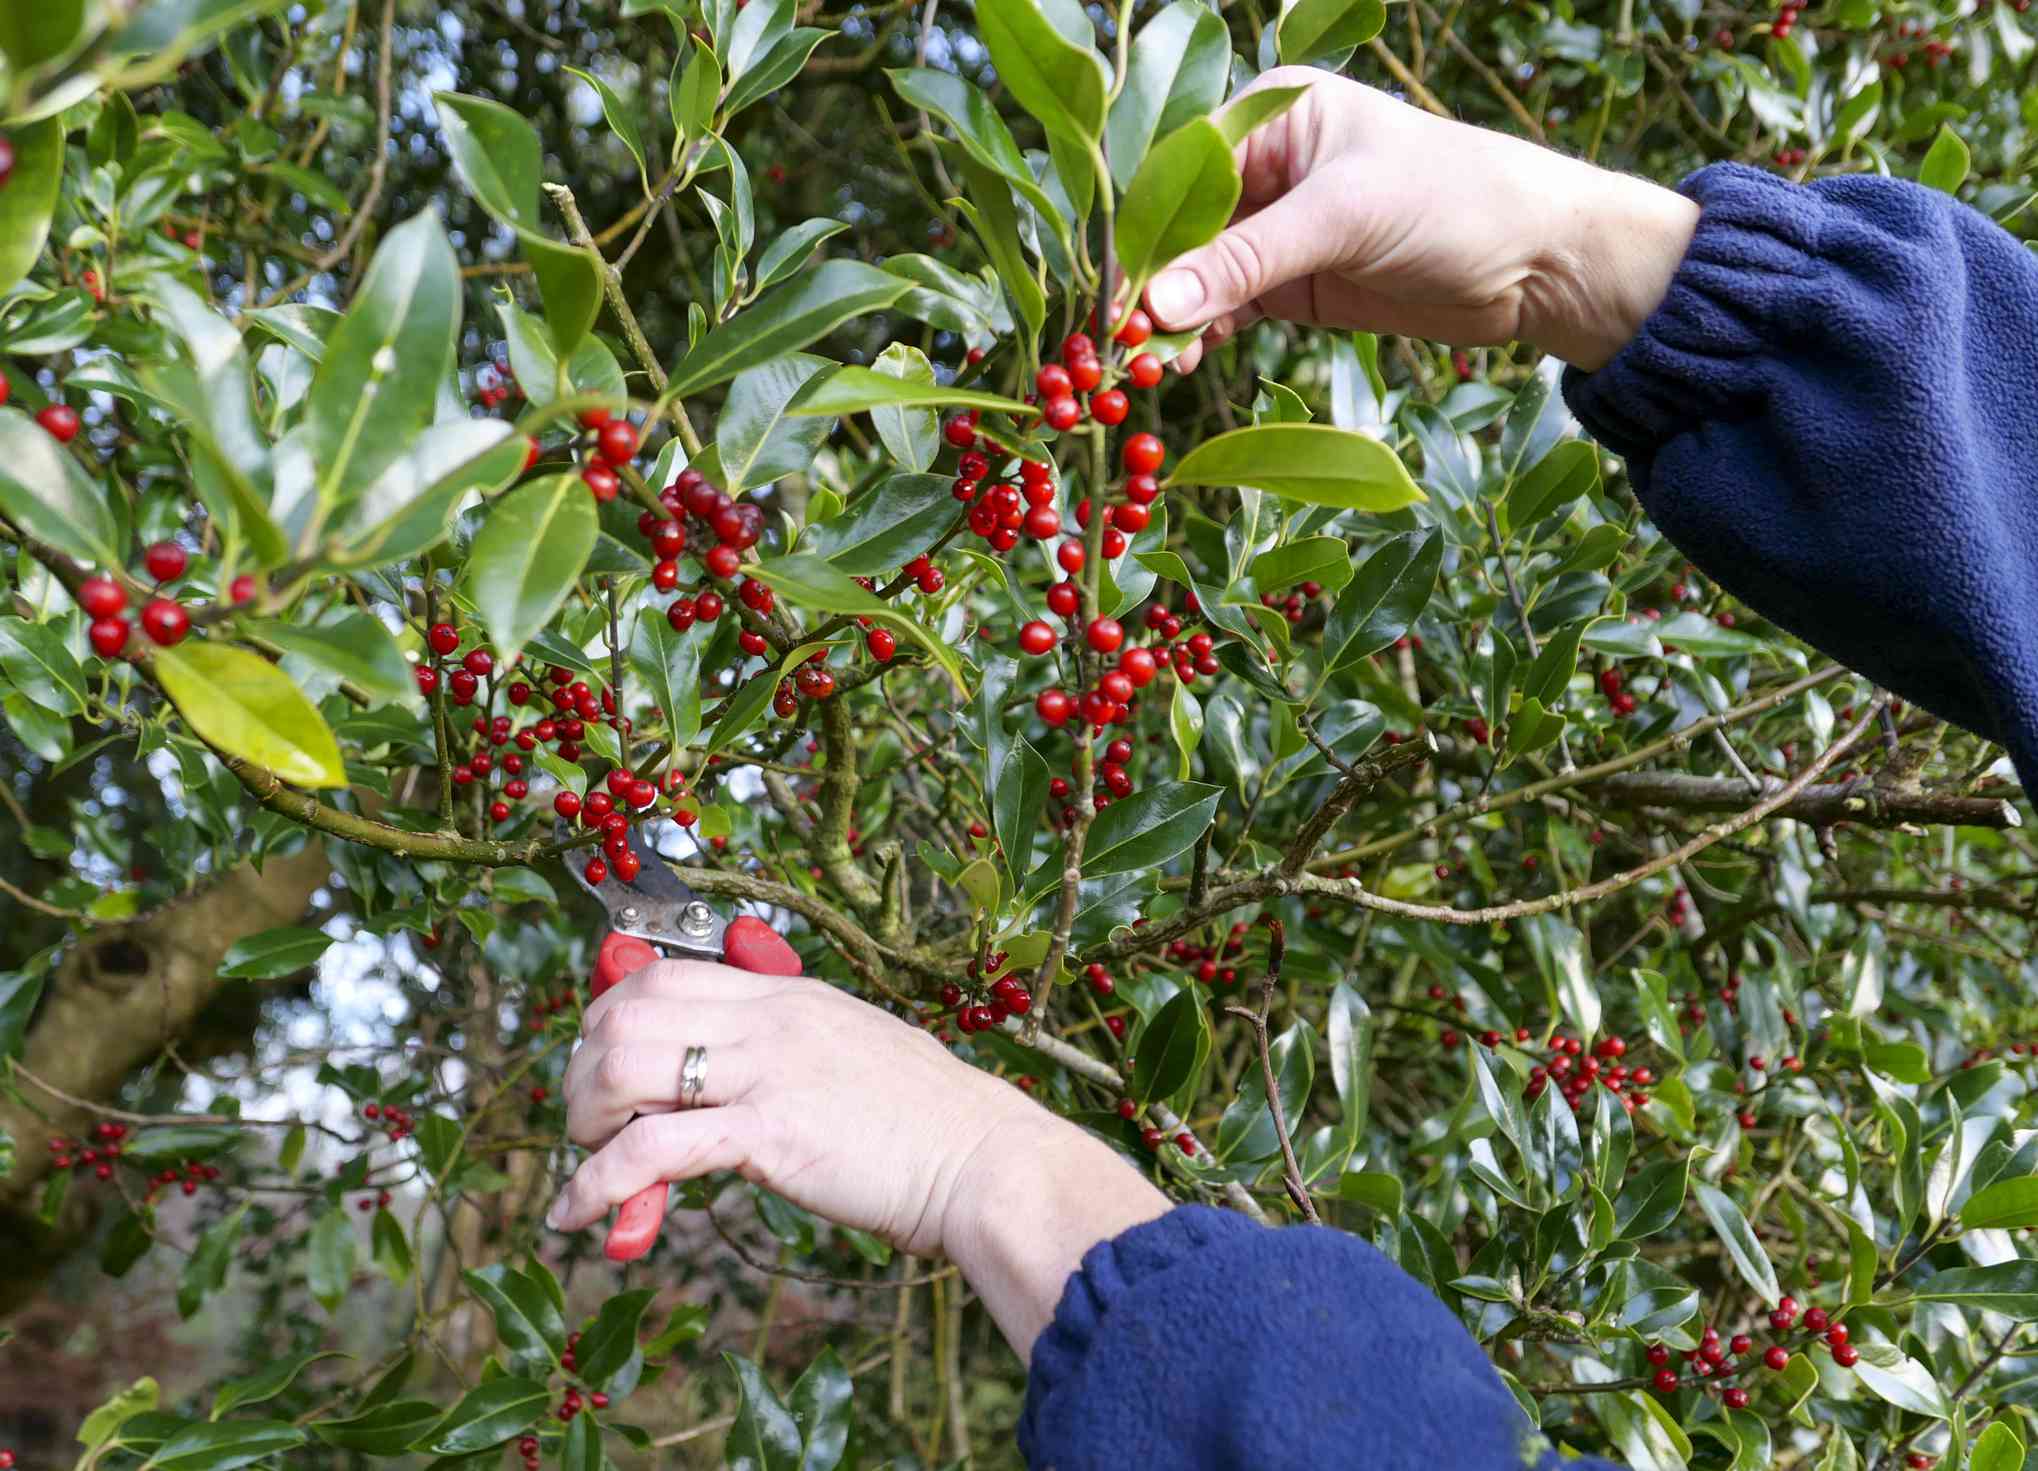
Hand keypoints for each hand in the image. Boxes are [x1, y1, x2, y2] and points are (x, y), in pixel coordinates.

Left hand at [545, 958, 1168, 1357]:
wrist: (986, 1161)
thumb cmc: (930, 1125)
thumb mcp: (851, 1057)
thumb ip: (786, 1059)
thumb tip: (729, 1094)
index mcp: (788, 994)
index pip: (662, 974)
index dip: (606, 1018)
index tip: (599, 1069)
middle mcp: (770, 1018)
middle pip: (624, 1012)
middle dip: (579, 1071)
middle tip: (588, 1126)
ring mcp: (768, 1070)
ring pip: (622, 1068)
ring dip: (582, 1122)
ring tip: (589, 1167)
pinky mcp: (770, 1132)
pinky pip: (651, 1150)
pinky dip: (596, 1185)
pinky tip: (578, 1218)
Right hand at [1146, 69, 1699, 373]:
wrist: (1539, 262)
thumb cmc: (1455, 200)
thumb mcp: (1344, 218)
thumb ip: (1246, 262)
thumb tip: (1154, 308)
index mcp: (1269, 116)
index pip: (1176, 171)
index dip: (1138, 232)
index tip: (1111, 294)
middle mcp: (1262, 167)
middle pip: (1176, 228)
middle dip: (1149, 285)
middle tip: (1119, 345)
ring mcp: (1274, 229)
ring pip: (1195, 276)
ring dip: (1171, 320)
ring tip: (1150, 367)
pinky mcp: (1291, 283)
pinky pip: (1224, 309)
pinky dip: (1202, 336)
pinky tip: (1183, 363)